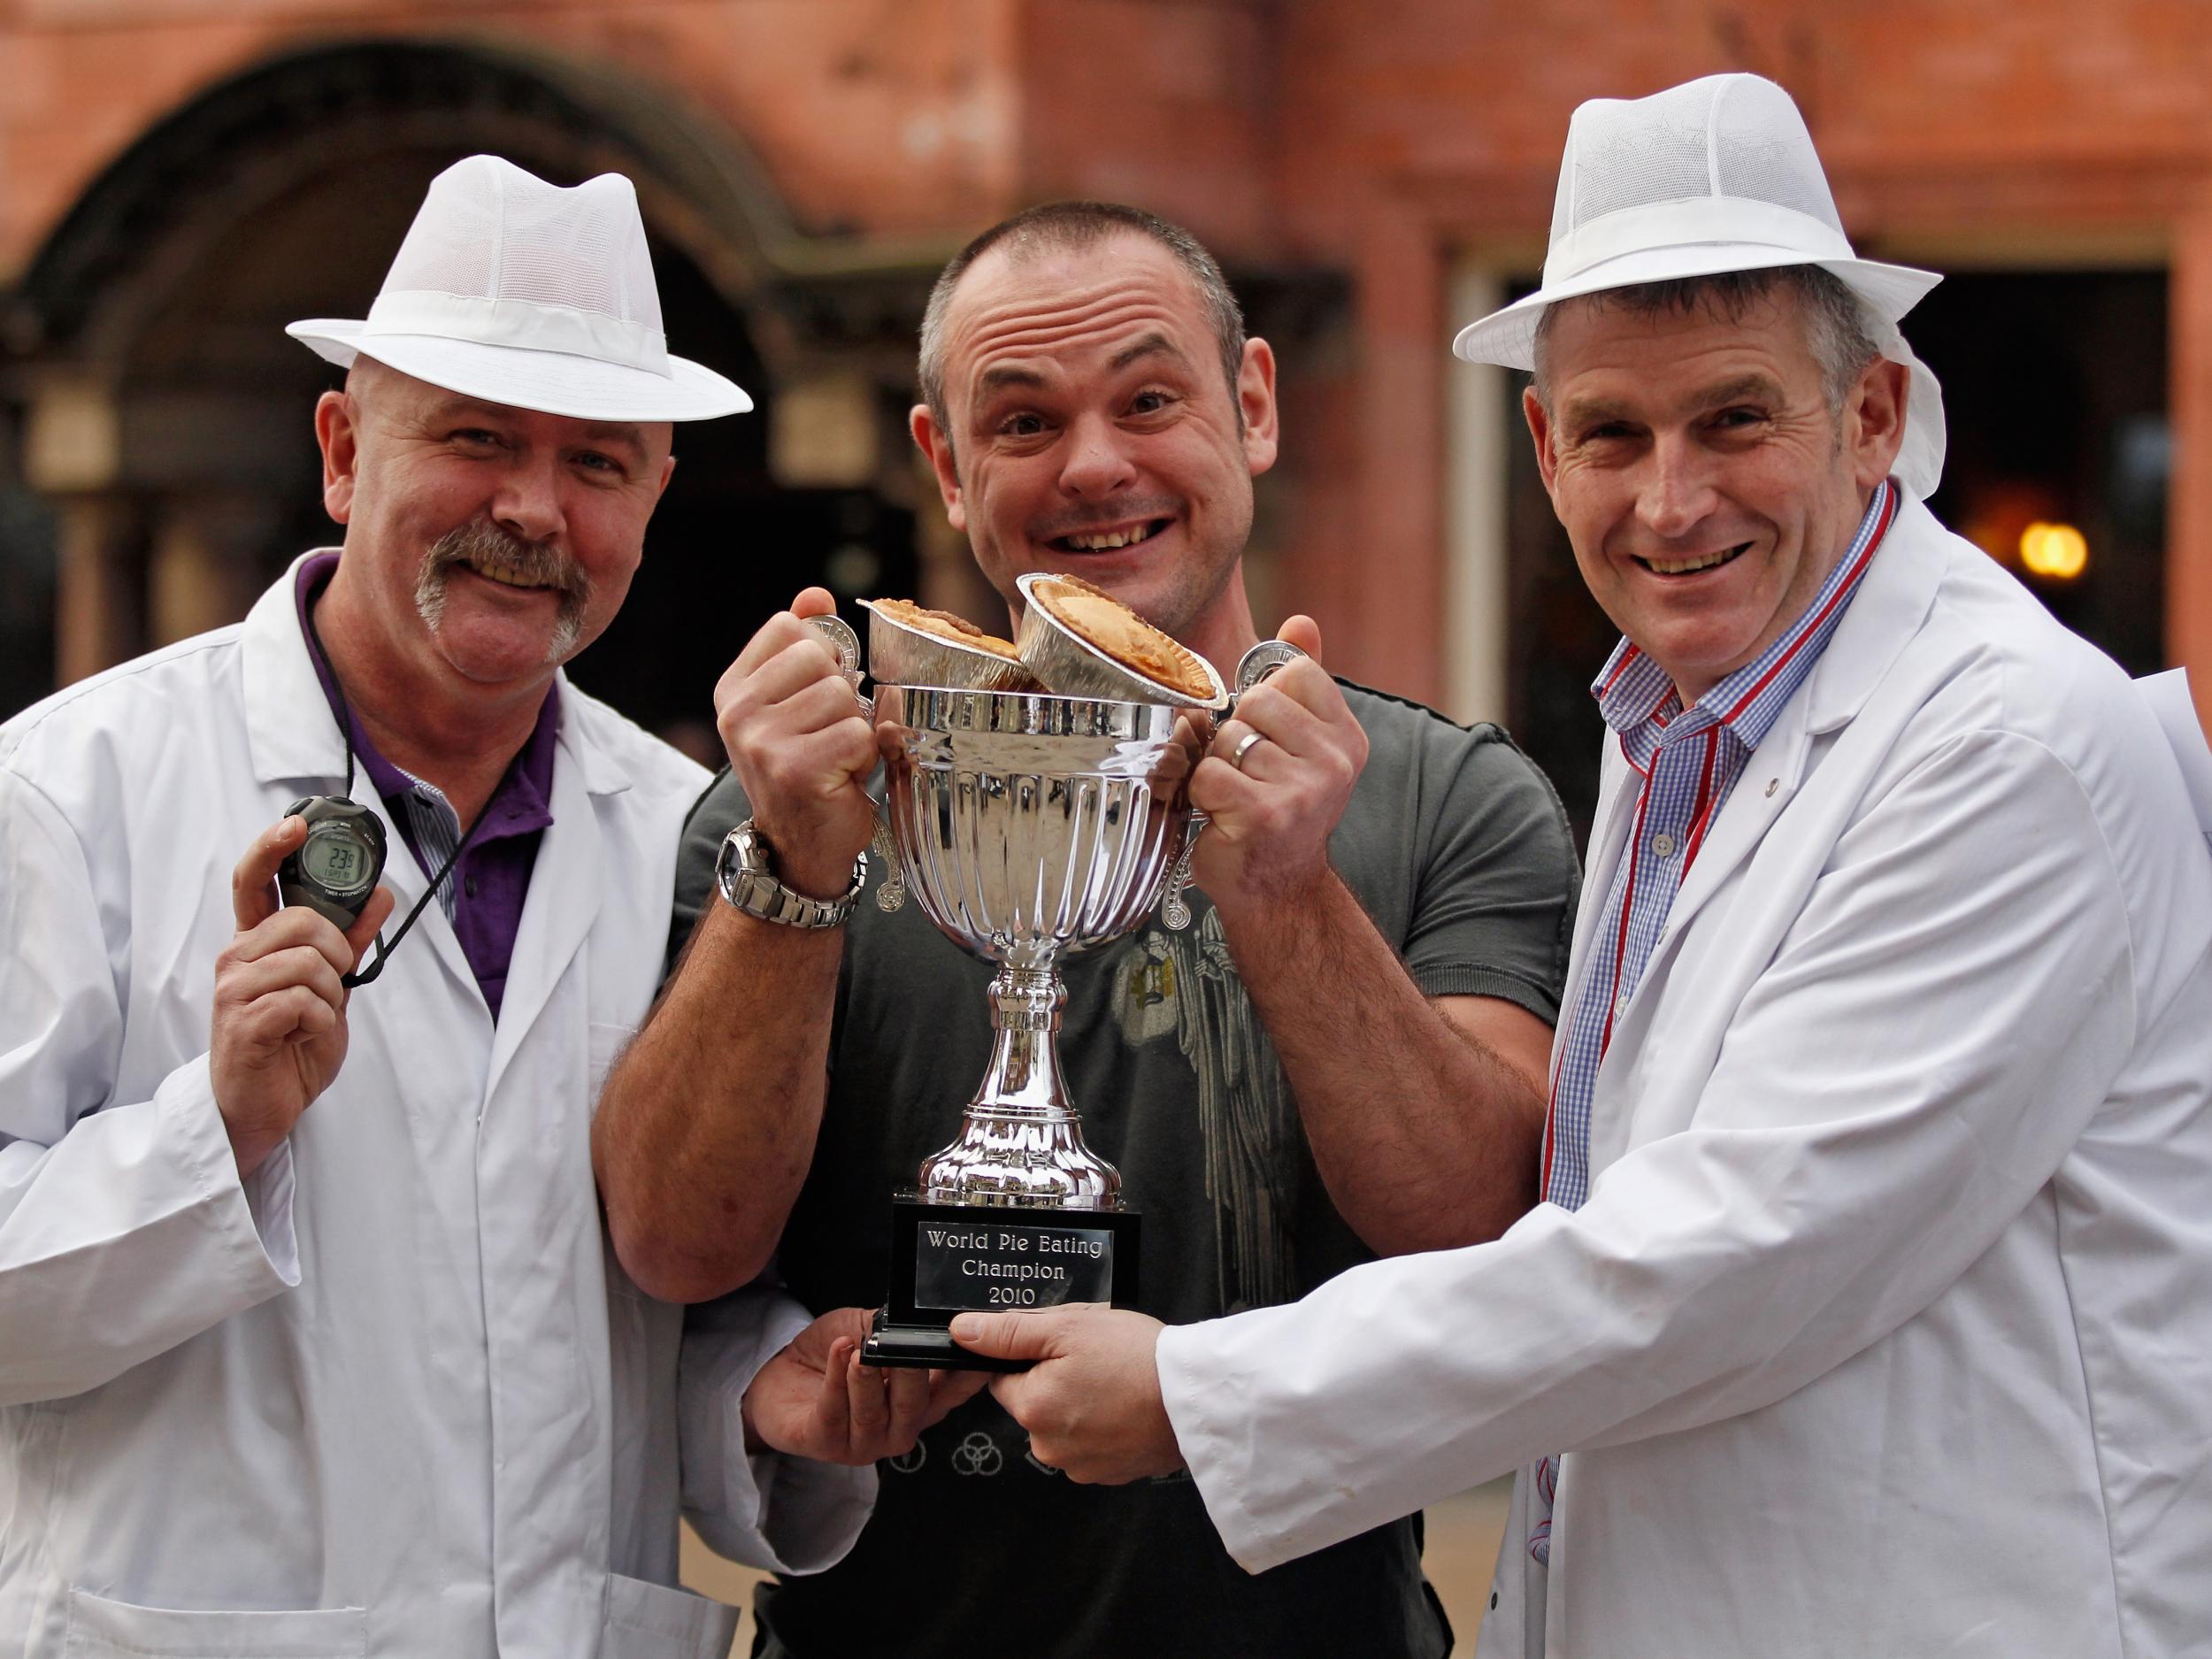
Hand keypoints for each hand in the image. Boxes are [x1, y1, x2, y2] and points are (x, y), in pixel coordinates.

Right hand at [211, 816, 393, 1180]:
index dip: (272, 848)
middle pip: (303, 921)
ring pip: (310, 962)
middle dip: (335, 953)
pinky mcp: (244, 1021)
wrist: (262, 1107)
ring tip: (309, 1021)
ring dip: (329, 997)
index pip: (253, 881)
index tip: (297, 825)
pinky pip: (305, 1000)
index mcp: (255, 943)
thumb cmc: (288, 1045)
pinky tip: (300, 1037)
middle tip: (327, 989)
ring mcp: (234, 988)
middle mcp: (237, 957)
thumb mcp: (328, 987)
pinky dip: (320, 1022)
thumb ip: (348, 941)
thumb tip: (379, 894)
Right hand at [712, 588, 877, 899]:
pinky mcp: (795, 769)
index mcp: (733, 688)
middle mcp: (738, 712)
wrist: (800, 847)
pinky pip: (857, 734)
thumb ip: (803, 644)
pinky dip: (863, 757)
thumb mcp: (795, 702)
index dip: (821, 657)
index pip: (791, 627)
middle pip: (822, 658)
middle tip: (825, 735)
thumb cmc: (805, 768)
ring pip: (844, 697)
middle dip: (841, 698)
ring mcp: (762, 741)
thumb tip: (816, 594)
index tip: (812, 697)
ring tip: (833, 758)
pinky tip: (841, 778)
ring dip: (854, 730)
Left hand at [741, 1306, 987, 1464]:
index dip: (970, 1374)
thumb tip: (916, 1314)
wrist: (779, 1378)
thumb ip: (894, 1328)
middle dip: (912, 1374)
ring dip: (867, 1379)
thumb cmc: (831, 1355)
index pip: (955, 1391)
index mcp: (920, 1401)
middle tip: (906, 1346)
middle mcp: (898, 1428)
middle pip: (915, 1406)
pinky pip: (833, 1412)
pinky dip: (837, 1378)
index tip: (976, 1349)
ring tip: (861, 1349)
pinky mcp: (824, 1443)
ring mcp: (862, 1443)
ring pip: (873, 1414)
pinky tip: (839, 1351)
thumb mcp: (868, 1329)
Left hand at [952, 1306, 1182, 1483]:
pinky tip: (1128, 1407)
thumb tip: (961, 1331)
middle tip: (1097, 1361)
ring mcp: (1079, 1465)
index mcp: (1032, 1407)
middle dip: (1057, 1382)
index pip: (1005, 1378)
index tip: (1066, 1349)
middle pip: (1034, 1404)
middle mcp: (1047, 1445)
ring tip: (1117, 1384)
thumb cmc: (1138, 1357)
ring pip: (1063, 1426)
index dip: (1033, 1358)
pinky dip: (1104, 1428)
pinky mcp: (1109, 1474)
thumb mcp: (1068, 1327)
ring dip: (1081, 1406)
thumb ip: (1009, 1332)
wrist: (1198, 1398)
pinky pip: (1091, 1446)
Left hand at [1188, 615, 1366, 916]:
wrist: (1277, 889)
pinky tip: (1222, 815)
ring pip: (1227, 739)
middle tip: (1249, 772)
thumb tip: (1301, 621)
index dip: (1268, 700)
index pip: (1296, 672)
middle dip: (1237, 734)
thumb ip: (1303, 681)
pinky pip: (1209, 774)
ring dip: (1217, 767)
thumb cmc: (1282, 809)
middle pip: (1256, 700)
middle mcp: (1335, 762)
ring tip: (1236, 796)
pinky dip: (1202, 794)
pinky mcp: (1264, 814)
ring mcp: (1303, 790)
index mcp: (1347, 737)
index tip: (1272, 738)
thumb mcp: (1303, 743)